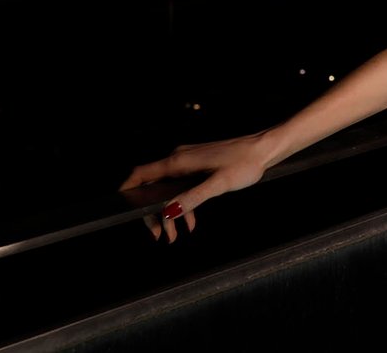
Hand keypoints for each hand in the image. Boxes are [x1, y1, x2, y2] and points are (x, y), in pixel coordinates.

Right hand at [118, 133, 272, 242]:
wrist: (264, 149)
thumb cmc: (245, 163)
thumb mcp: (219, 185)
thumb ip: (192, 198)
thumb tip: (168, 211)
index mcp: (179, 160)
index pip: (142, 174)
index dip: (127, 190)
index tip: (122, 209)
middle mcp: (179, 158)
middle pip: (152, 187)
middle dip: (152, 214)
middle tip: (160, 236)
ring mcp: (189, 161)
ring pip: (167, 189)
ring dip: (168, 213)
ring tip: (174, 236)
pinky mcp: (198, 165)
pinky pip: (181, 187)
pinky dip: (182, 205)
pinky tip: (190, 222)